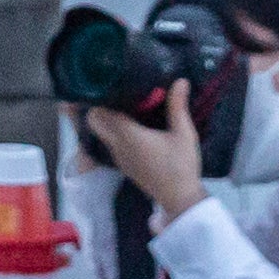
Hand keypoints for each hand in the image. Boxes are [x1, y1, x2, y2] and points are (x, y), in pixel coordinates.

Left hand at [75, 88, 209, 217]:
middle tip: (109, 89)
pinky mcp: (122, 164)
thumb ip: (178, 106)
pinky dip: (111, 130)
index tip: (104, 83)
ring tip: (117, 102)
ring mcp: (117, 157)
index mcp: (128, 136)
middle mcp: (117, 146)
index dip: (97, 98)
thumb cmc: (181, 165)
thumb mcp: (184, 134)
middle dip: (96, 106)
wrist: (179, 199)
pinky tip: (126, 122)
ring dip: (103, 119)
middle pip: (94, 122)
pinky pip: (108, 142)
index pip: (99, 114)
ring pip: (100, 133)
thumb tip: (180, 80)